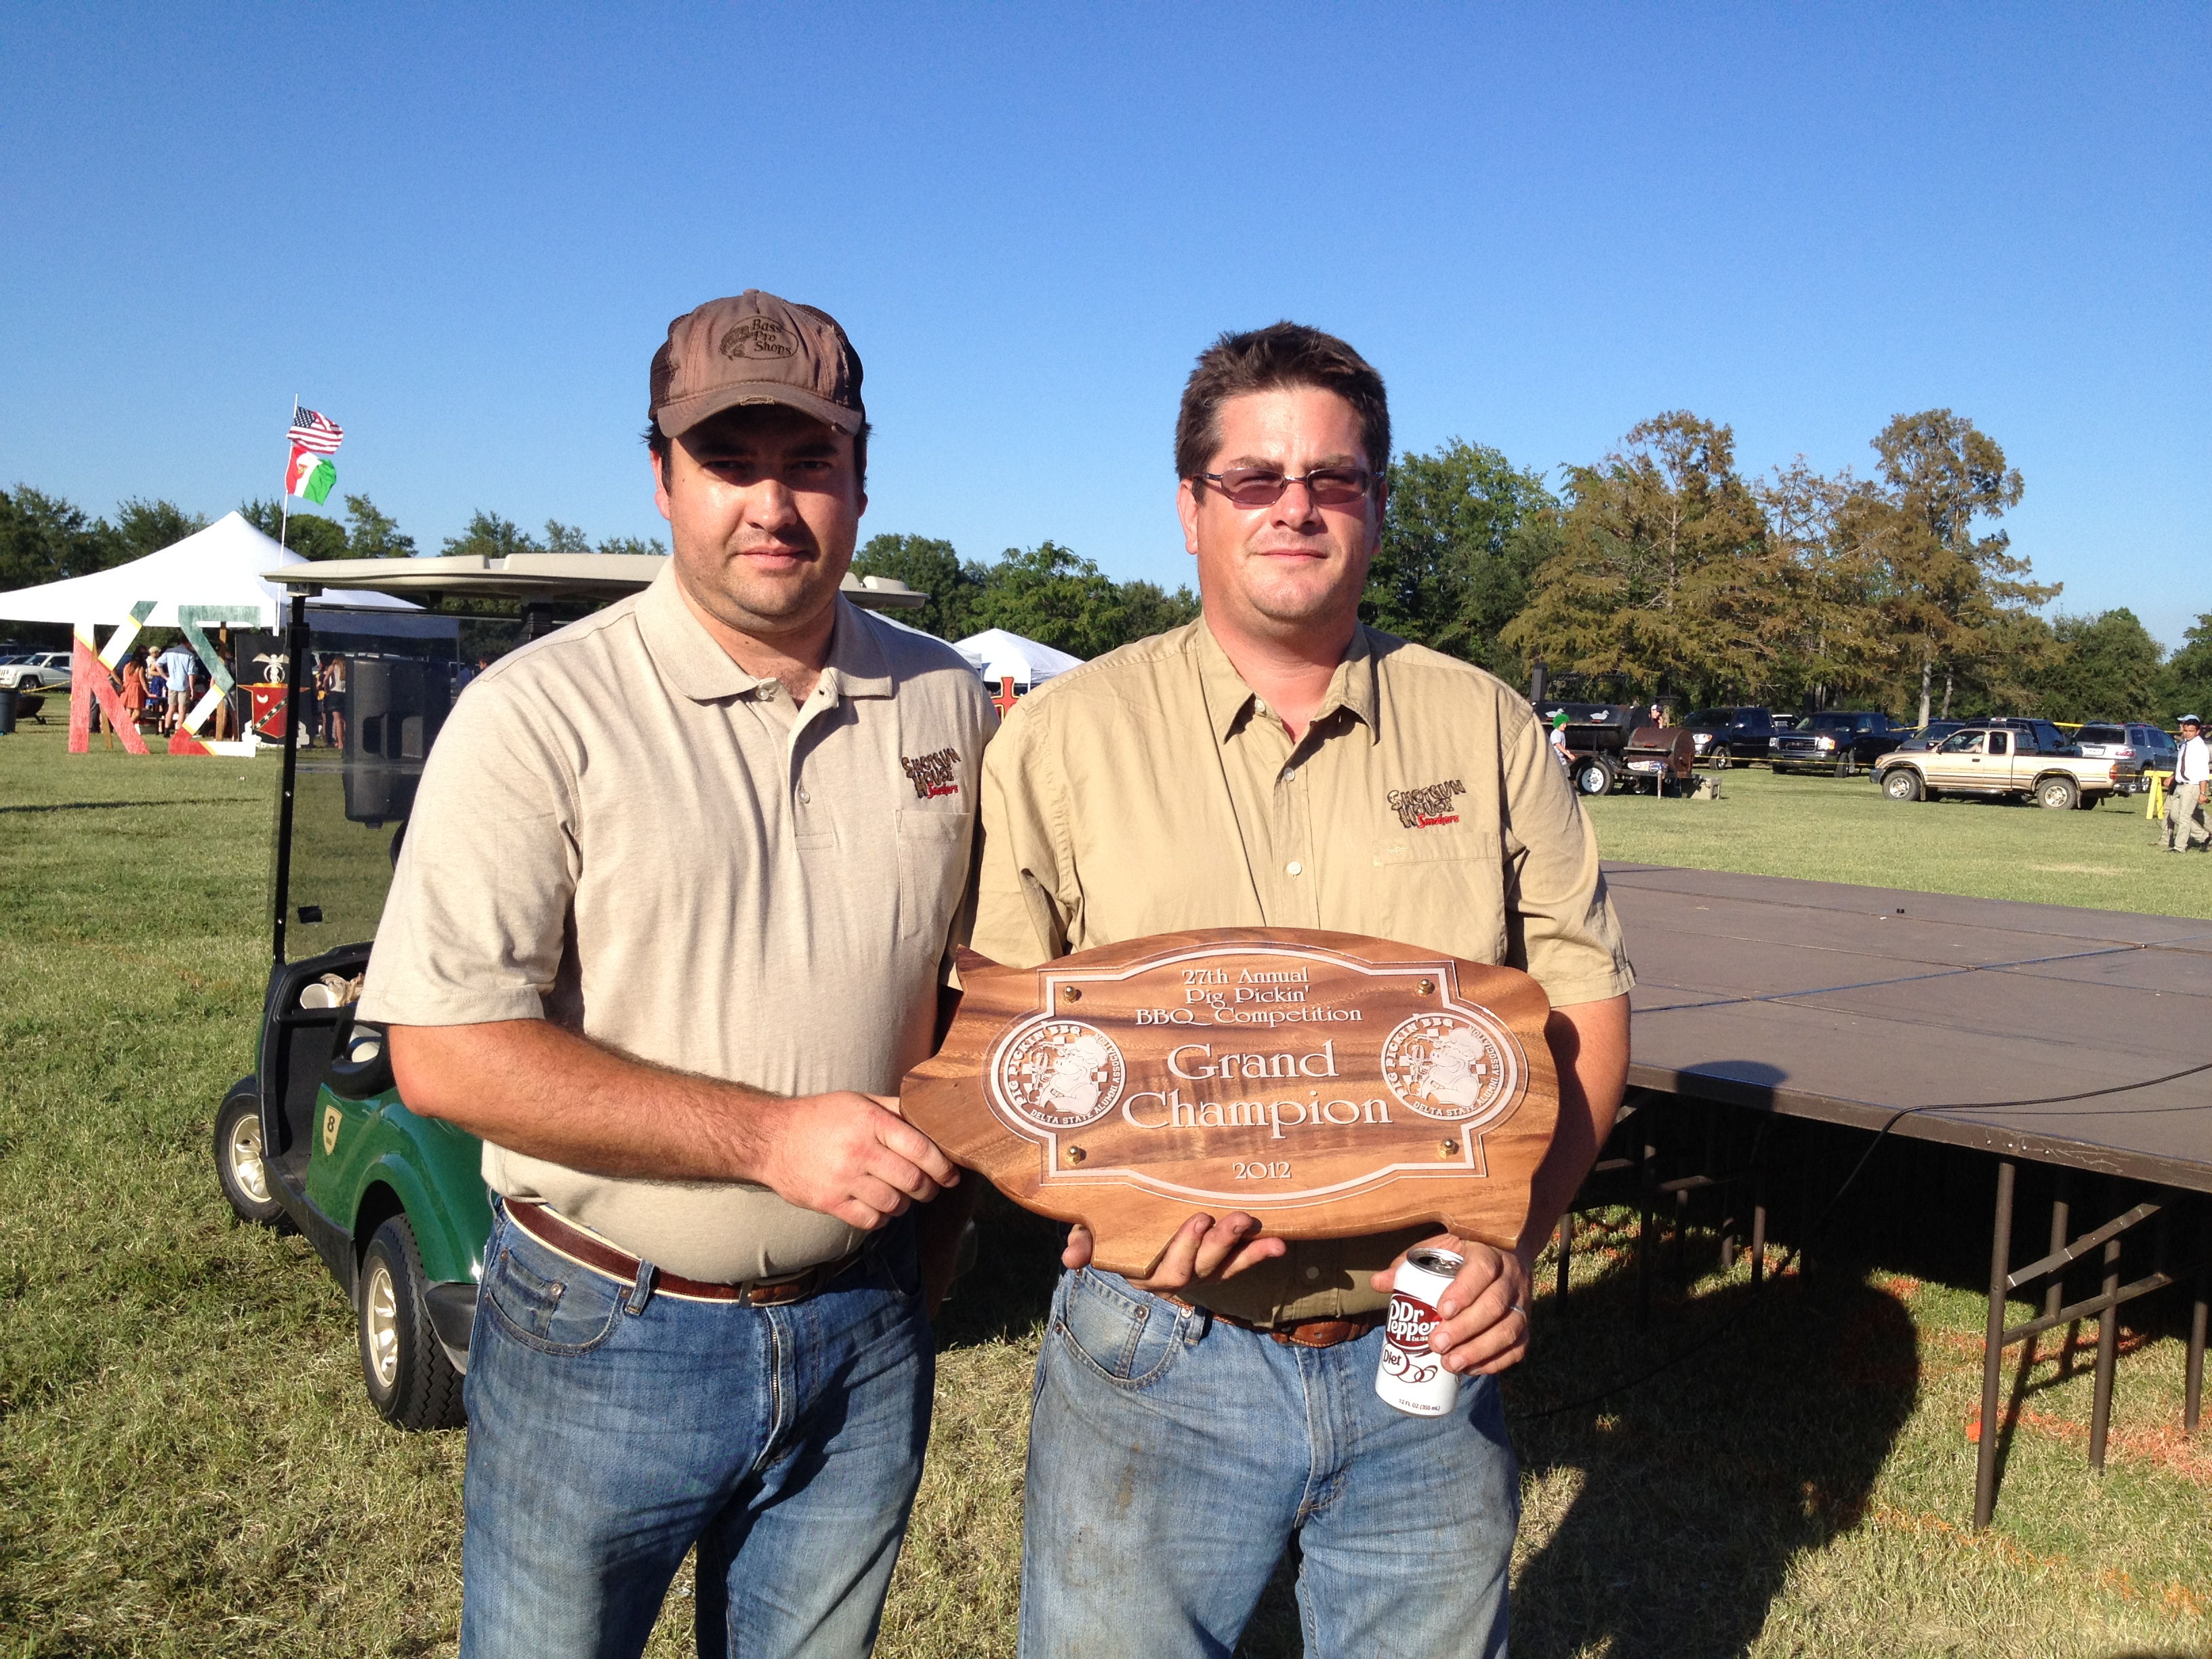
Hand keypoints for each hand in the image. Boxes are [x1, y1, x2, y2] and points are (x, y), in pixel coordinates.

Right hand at [750, 1092, 957, 1231]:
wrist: (770, 1138)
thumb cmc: (820, 1117)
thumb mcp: (859, 1101)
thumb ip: (895, 1110)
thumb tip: (932, 1118)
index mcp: (871, 1122)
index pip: (922, 1150)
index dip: (944, 1167)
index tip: (951, 1175)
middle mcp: (859, 1150)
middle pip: (913, 1181)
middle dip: (929, 1189)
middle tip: (929, 1188)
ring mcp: (843, 1179)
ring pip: (895, 1204)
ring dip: (904, 1204)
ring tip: (900, 1195)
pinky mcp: (829, 1202)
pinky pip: (870, 1220)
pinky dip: (881, 1217)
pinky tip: (878, 1206)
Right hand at [1062, 1211, 1285, 1290]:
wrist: (1127, 1237)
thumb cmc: (1109, 1233)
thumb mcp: (1092, 1237)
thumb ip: (1084, 1242)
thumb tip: (1069, 1258)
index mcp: (1144, 1272)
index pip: (1165, 1268)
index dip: (1185, 1247)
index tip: (1200, 1219)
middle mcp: (1175, 1278)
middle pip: (1198, 1268)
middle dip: (1218, 1244)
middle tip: (1235, 1216)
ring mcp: (1199, 1272)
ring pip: (1221, 1267)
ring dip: (1241, 1249)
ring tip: (1255, 1225)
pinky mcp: (1218, 1265)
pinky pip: (1240, 1263)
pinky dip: (1258, 1255)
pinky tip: (1278, 1243)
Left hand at [1369, 1236, 1532, 1375]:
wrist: (1506, 1255)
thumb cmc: (1462, 1256)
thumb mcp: (1439, 1249)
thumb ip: (1410, 1264)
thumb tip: (1378, 1283)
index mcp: (1488, 1253)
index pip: (1482, 1270)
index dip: (1464, 1291)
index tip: (1441, 1310)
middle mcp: (1511, 1277)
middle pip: (1495, 1305)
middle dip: (1465, 1329)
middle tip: (1436, 1344)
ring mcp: (1523, 1303)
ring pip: (1509, 1329)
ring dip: (1479, 1350)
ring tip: (1450, 1364)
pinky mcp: (1526, 1325)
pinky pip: (1518, 1348)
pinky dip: (1496, 1363)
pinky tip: (1471, 1370)